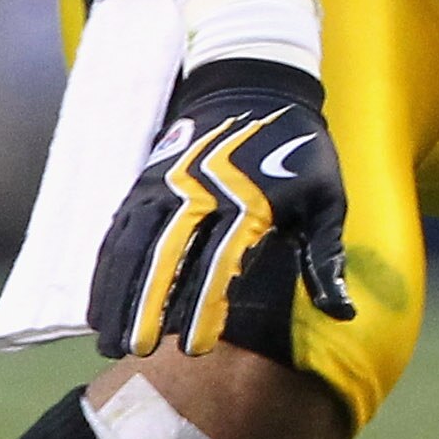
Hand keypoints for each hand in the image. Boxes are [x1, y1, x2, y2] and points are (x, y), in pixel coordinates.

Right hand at [89, 57, 354, 361]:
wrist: (258, 86)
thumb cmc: (299, 152)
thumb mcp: (327, 198)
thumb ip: (326, 257)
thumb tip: (342, 312)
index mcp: (248, 201)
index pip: (220, 261)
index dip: (206, 306)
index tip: (196, 351)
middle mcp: (199, 192)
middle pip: (168, 255)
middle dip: (150, 306)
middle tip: (139, 352)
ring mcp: (165, 186)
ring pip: (133, 245)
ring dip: (118, 295)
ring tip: (111, 344)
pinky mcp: (144, 182)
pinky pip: (118, 230)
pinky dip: (104, 270)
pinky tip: (96, 309)